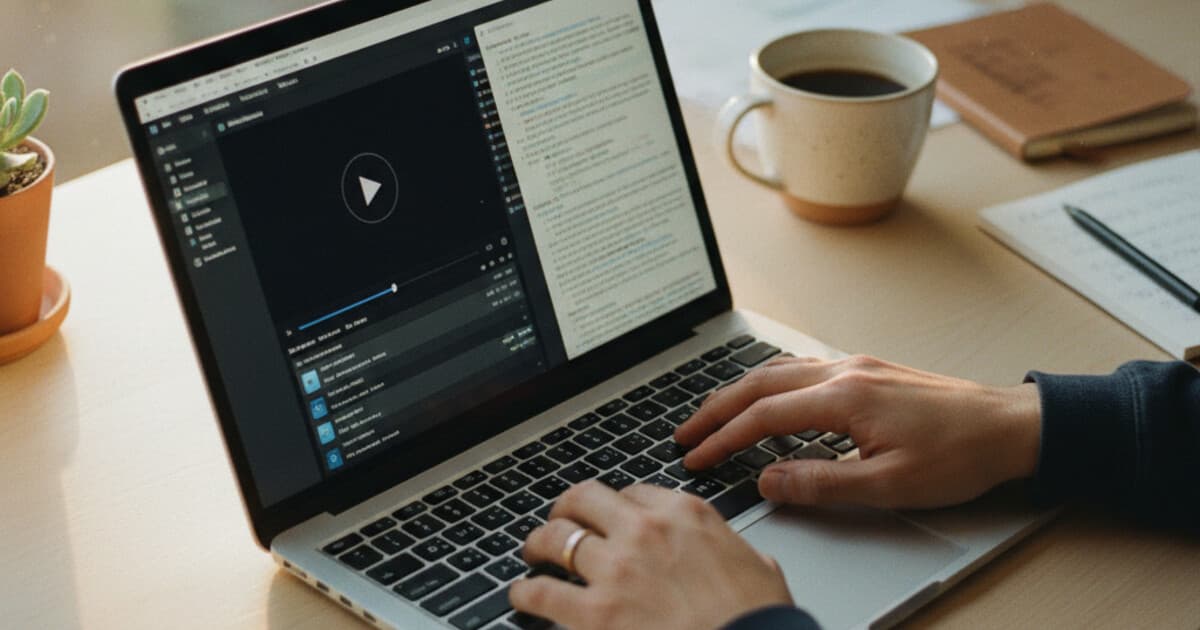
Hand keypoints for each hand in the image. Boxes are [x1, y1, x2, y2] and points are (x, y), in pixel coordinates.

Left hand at [511, 480, 791, 629]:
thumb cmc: (758, 621)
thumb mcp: (758, 569)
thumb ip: (734, 552)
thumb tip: (740, 558)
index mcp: (685, 514)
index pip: (633, 492)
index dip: (616, 505)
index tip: (610, 517)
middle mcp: (644, 531)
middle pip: (584, 499)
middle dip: (567, 508)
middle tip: (560, 520)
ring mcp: (615, 569)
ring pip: (555, 537)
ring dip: (539, 544)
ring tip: (533, 553)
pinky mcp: (594, 613)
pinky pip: (540, 592)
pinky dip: (525, 592)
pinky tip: (523, 596)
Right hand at [675, 355, 1041, 508]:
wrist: (1010, 425)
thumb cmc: (960, 454)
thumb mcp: (890, 484)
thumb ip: (822, 483)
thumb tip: (769, 481)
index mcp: (844, 397)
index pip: (763, 416)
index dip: (723, 439)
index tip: (696, 457)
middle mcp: (843, 372)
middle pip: (759, 384)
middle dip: (715, 410)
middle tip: (684, 433)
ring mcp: (854, 366)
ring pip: (777, 371)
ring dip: (738, 393)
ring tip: (711, 415)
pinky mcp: (866, 370)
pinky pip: (801, 369)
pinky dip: (769, 383)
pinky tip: (766, 397)